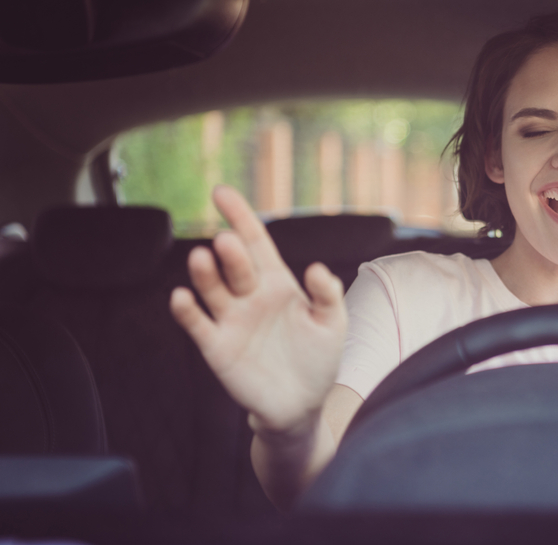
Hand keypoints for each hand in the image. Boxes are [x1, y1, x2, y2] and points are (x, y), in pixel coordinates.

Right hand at [169, 185, 346, 435]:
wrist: (301, 405)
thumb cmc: (318, 359)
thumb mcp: (333, 324)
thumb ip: (327, 295)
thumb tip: (317, 269)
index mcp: (277, 282)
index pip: (255, 242)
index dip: (240, 216)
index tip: (221, 193)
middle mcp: (250, 295)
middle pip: (235, 265)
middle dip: (230, 252)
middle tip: (226, 242)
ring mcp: (231, 319)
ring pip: (213, 289)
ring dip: (205, 274)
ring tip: (203, 259)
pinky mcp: (217, 346)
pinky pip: (198, 324)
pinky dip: (188, 311)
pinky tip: (183, 297)